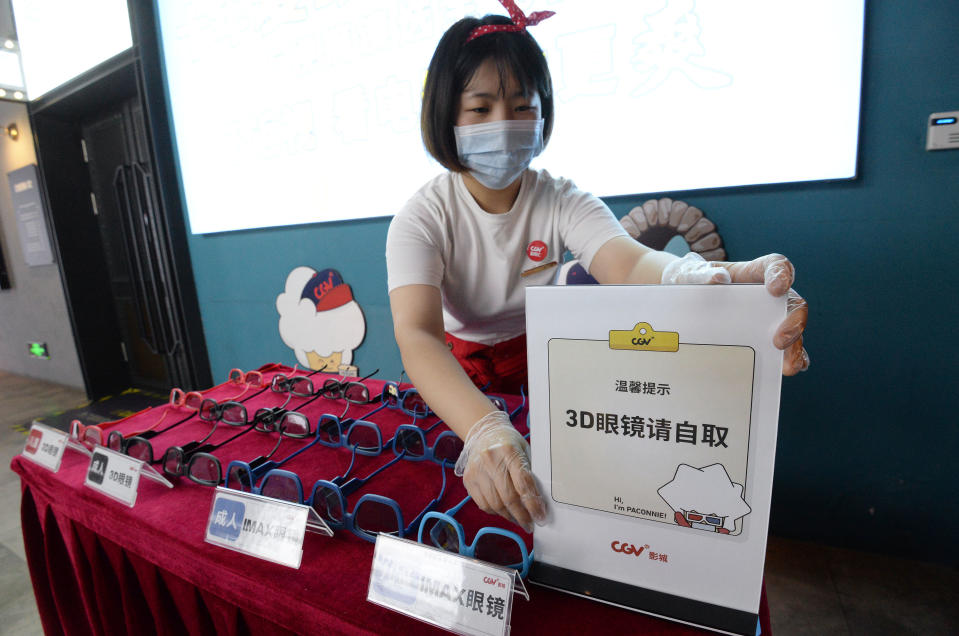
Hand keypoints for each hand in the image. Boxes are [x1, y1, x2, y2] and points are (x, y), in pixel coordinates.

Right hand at [454, 410, 546, 531]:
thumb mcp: (525, 451)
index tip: (541, 518)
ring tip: (518, 519)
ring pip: (495, 504)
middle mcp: (490, 460)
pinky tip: (504, 511)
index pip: (523, 483)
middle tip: (530, 524)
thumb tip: (540, 502)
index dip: (533, 504)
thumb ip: (531, 473)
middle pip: (508, 497)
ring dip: (509, 516)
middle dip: (522, 515)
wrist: (484, 432)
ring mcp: (477, 470)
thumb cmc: (510, 443)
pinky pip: (483, 504)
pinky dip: (495, 512)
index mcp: (509, 451)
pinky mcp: (468, 479)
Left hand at [662, 252, 808, 374]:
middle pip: (793, 303)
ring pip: (793, 328)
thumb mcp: (689, 274)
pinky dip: (792, 357)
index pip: (776, 265)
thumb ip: (701, 274)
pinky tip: (789, 368)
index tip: (776, 289)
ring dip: (795, 346)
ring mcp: (768, 317)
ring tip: (788, 364)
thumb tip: (719, 278)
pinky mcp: (763, 336)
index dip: (783, 274)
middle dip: (793, 322)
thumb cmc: (690, 281)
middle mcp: (767, 294)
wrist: (680, 301)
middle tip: (780, 340)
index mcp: (753, 272)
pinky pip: (785, 347)